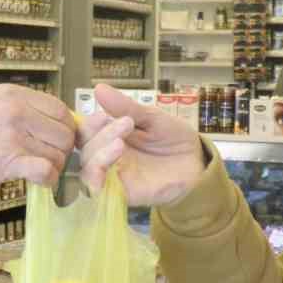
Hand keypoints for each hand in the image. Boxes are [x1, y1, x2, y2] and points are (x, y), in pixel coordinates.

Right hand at [0, 84, 75, 188]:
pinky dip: (47, 179)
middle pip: (65, 133)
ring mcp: (14, 136)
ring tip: (37, 169)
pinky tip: (38, 180)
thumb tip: (50, 124)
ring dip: (53, 166)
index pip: (61, 110)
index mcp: (15, 95)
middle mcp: (18, 112)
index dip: (65, 128)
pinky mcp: (8, 161)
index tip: (57, 140)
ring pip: (58, 154)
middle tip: (49, 158)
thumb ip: (22, 110)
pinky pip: (46, 170)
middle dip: (62, 149)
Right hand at [75, 84, 209, 205]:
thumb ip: (125, 107)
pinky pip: (99, 191)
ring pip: (88, 168)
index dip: (89, 124)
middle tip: (127, 123)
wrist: (197, 162)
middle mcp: (108, 156)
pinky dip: (96, 178)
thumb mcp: (151, 117)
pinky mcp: (122, 194)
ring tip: (120, 143)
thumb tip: (98, 88)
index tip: (104, 115)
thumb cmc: (174, 139)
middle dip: (101, 134)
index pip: (85, 132)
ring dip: (98, 153)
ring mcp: (114, 176)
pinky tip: (107, 165)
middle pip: (85, 148)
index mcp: (111, 136)